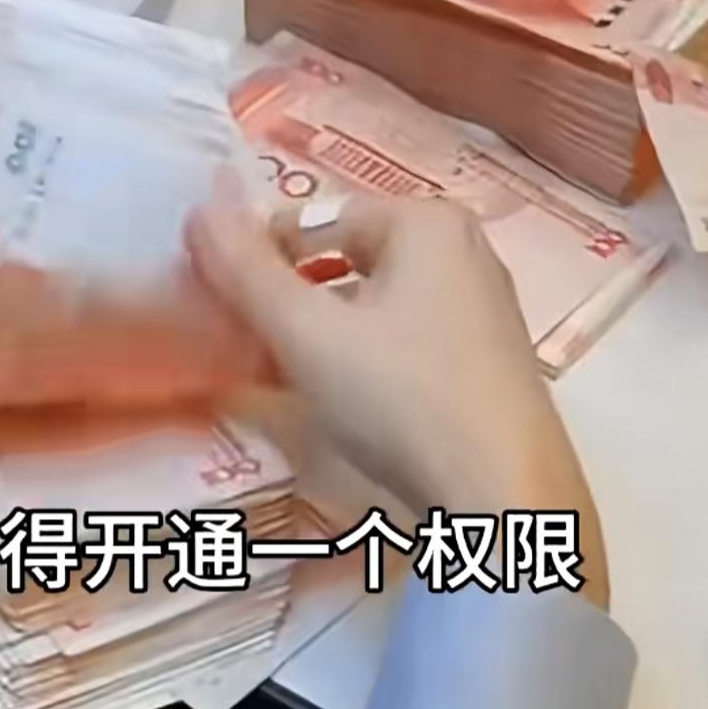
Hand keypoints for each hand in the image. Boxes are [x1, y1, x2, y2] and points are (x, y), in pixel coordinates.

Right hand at [187, 194, 608, 607]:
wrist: (509, 500)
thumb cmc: (404, 399)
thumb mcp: (309, 334)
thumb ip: (247, 271)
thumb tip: (198, 207)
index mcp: (427, 222)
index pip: (315, 218)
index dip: (258, 255)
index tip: (215, 301)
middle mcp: (465, 251)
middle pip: (348, 259)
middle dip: (291, 297)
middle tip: (244, 342)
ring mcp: (484, 309)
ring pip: (377, 304)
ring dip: (323, 333)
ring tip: (278, 377)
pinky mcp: (489, 364)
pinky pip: (407, 340)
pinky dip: (365, 359)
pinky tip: (338, 403)